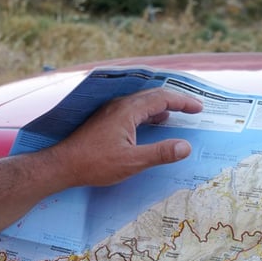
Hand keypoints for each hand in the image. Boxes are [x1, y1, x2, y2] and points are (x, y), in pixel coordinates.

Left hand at [47, 87, 202, 187]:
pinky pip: (134, 109)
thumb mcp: (132, 162)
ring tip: (177, 115)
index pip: (162, 98)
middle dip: (175, 101)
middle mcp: (120, 105)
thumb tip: (186, 147)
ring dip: (162, 106)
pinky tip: (153, 123)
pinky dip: (149, 113)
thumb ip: (160, 153)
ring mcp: (111, 111)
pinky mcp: (106, 119)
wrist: (63, 165)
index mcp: (128, 110)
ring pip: (142, 102)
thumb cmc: (95, 163)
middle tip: (193, 109)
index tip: (199, 108)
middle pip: (153, 96)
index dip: (183, 102)